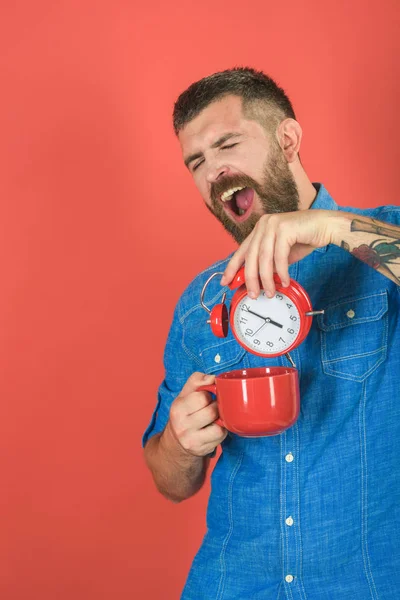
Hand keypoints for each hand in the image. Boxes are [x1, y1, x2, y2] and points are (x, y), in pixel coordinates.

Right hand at [167, 372, 227, 456]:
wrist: (176, 442)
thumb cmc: (185, 413)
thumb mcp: (185, 395)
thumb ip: (197, 381)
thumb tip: (213, 378)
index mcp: (177, 408)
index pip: (202, 397)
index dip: (209, 395)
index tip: (207, 397)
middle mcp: (181, 425)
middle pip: (211, 411)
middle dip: (216, 407)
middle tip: (213, 407)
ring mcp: (191, 439)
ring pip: (218, 425)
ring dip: (220, 420)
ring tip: (214, 418)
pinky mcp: (201, 449)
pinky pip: (220, 436)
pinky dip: (221, 430)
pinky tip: (215, 428)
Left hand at [221, 209, 338, 297]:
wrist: (326, 226)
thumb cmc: (304, 238)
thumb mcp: (281, 254)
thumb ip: (268, 263)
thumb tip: (256, 280)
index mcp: (260, 229)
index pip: (241, 250)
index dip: (232, 268)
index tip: (226, 281)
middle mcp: (264, 224)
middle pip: (251, 257)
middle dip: (250, 279)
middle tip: (252, 294)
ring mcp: (273, 224)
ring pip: (264, 258)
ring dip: (266, 279)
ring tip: (270, 292)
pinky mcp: (285, 228)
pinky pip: (279, 256)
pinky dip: (281, 272)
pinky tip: (285, 281)